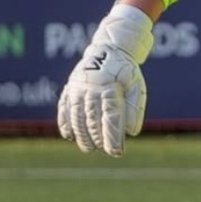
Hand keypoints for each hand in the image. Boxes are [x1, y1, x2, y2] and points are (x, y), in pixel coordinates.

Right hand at [57, 2, 153, 155]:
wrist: (108, 49)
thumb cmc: (126, 72)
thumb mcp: (136, 87)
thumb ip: (135, 108)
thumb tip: (131, 132)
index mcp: (110, 88)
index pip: (111, 118)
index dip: (113, 137)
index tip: (116, 152)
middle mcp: (91, 88)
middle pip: (92, 119)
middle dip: (97, 138)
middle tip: (103, 150)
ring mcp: (78, 88)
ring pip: (77, 116)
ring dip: (81, 134)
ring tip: (88, 148)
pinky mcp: (70, 87)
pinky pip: (64, 106)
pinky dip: (64, 121)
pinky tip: (68, 135)